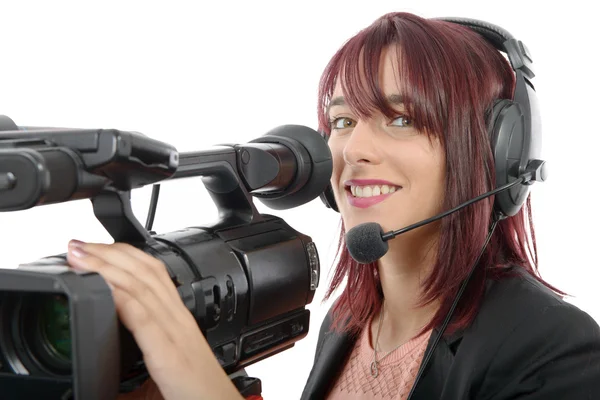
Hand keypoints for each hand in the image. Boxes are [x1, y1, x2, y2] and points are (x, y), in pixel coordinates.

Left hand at [66, 240, 242, 399]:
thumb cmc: (197, 390)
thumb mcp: (167, 362)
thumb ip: (143, 350)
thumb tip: (110, 360)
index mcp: (177, 318)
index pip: (153, 273)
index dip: (124, 254)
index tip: (95, 249)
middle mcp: (177, 319)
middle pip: (145, 272)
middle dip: (109, 253)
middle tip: (78, 245)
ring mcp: (174, 333)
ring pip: (142, 287)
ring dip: (108, 267)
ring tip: (80, 257)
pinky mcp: (168, 353)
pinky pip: (144, 318)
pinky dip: (122, 297)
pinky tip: (104, 287)